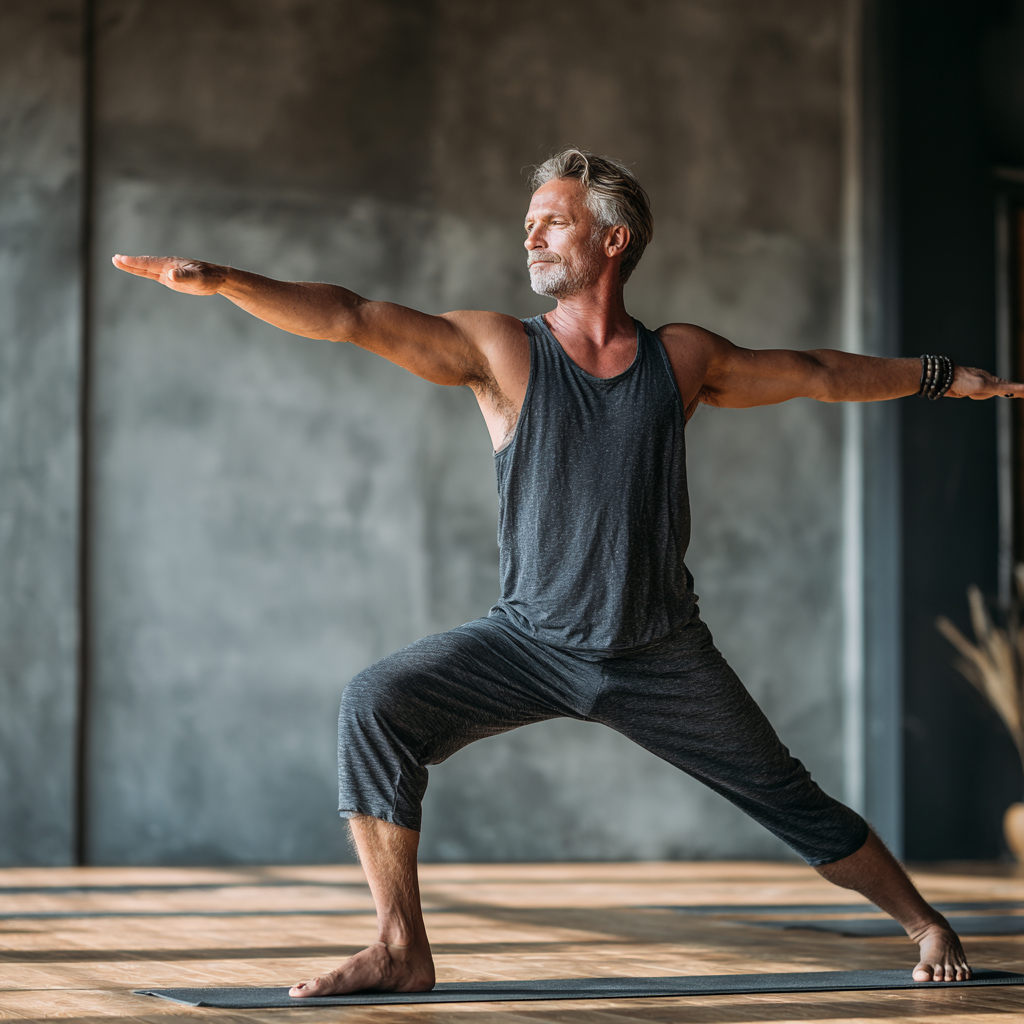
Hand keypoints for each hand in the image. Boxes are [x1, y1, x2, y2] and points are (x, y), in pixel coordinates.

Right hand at [111, 254, 227, 295]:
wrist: (219, 278)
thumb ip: (184, 276)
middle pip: (145, 264)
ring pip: (148, 269)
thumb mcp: (198, 278)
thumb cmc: (210, 278)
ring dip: (134, 266)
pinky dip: (144, 272)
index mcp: (170, 264)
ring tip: (119, 262)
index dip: (134, 262)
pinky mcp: (172, 278)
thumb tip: (170, 275)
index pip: (148, 263)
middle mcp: (167, 266)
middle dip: (130, 262)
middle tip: (114, 259)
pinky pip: (155, 274)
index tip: (119, 259)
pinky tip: (138, 270)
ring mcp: (169, 271)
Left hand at [947, 365, 1023, 399]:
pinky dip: (981, 394)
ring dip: (991, 393)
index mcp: (991, 380)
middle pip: (1001, 389)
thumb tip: (1022, 388)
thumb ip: (1001, 388)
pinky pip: (977, 393)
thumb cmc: (962, 381)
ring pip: (987, 392)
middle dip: (1012, 390)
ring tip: (994, 393)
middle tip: (1022, 391)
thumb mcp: (984, 385)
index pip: (1010, 387)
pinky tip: (975, 394)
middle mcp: (986, 381)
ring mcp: (976, 384)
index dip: (1020, 390)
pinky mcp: (967, 388)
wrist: (941, 379)